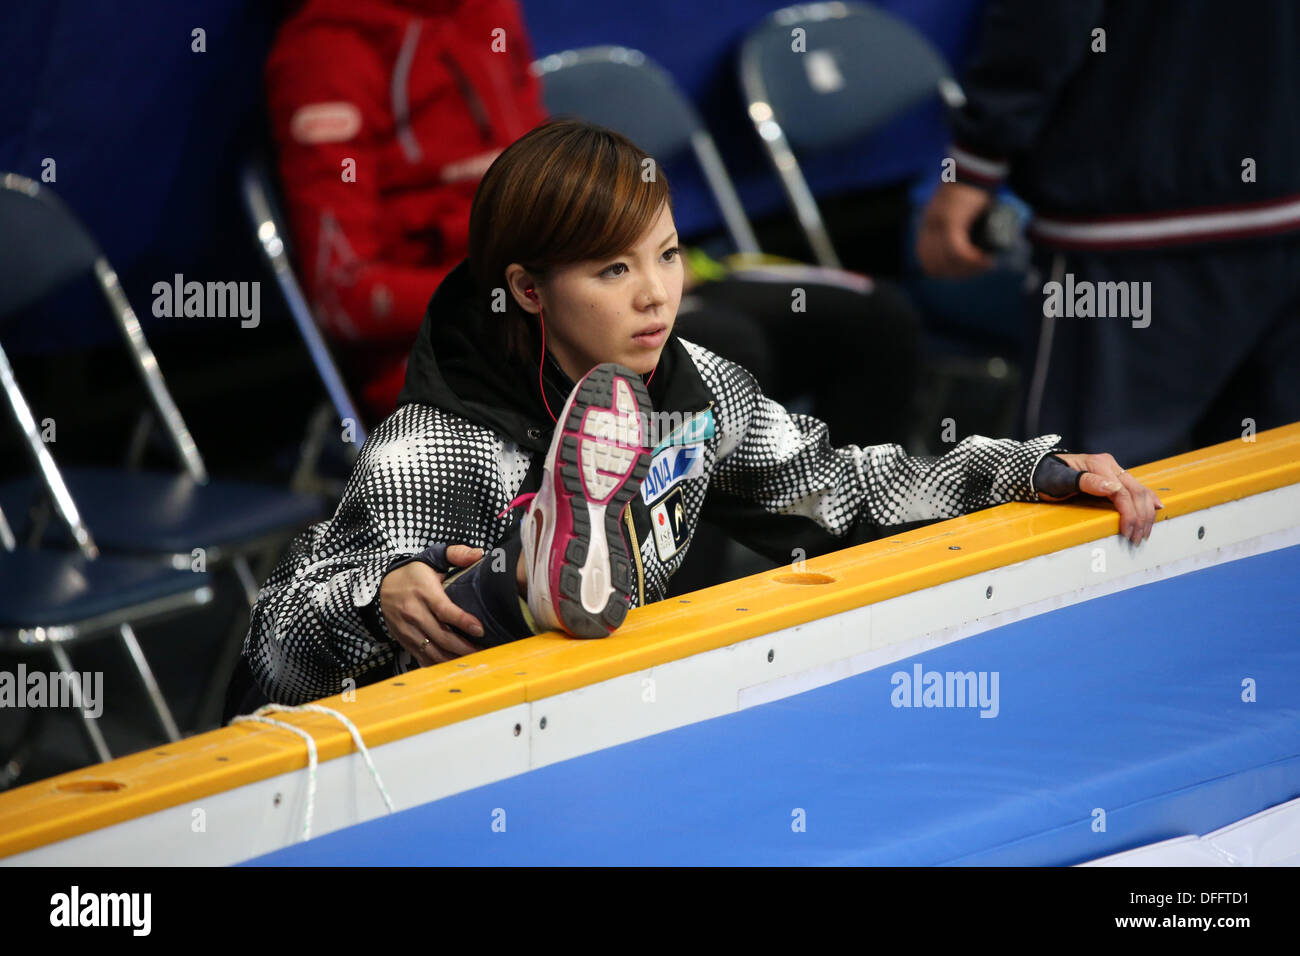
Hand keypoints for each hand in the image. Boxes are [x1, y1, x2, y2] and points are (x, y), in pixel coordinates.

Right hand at [379, 544, 485, 664]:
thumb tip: (478, 553)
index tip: (480, 629)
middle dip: (464, 647)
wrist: (381, 585)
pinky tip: (454, 663)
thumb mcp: (432, 558)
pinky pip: (422, 657)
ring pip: (432, 650)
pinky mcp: (404, 639)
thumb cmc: (413, 573)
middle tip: (483, 651)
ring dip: (453, 658)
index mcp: (424, 592)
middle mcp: (413, 612)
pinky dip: (439, 663)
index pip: (445, 610)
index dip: (463, 621)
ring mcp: (407, 629)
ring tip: (472, 660)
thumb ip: (456, 554)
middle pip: (441, 635)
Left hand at [916, 181, 996, 277]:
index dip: (943, 271)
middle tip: (979, 269)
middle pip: (937, 265)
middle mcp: (929, 226)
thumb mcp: (956, 207)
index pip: (927, 260)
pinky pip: (957, 251)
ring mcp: (938, 224)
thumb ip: (954, 221)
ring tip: (985, 264)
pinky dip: (971, 260)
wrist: (973, 166)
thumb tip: (968, 237)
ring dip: (968, 269)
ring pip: (948, 261)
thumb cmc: (970, 187)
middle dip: (958, 273)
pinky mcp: (951, 221)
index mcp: (928, 225)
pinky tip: (984, 260)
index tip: (963, 271)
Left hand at [1040, 452, 1164, 544]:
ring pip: (1140, 491)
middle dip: (1141, 517)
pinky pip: (1137, 490)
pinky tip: (1155, 510)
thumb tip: (1113, 487)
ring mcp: (1114, 471)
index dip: (1128, 514)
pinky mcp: (1114, 478)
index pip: (1123, 492)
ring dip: (1146, 513)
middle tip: (1137, 539)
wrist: (1040, 471)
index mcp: (1100, 464)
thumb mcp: (1061, 480)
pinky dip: (1147, 501)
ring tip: (1143, 533)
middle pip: (1136, 492)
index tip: (1127, 533)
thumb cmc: (1047, 477)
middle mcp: (1110, 466)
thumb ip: (1086, 482)